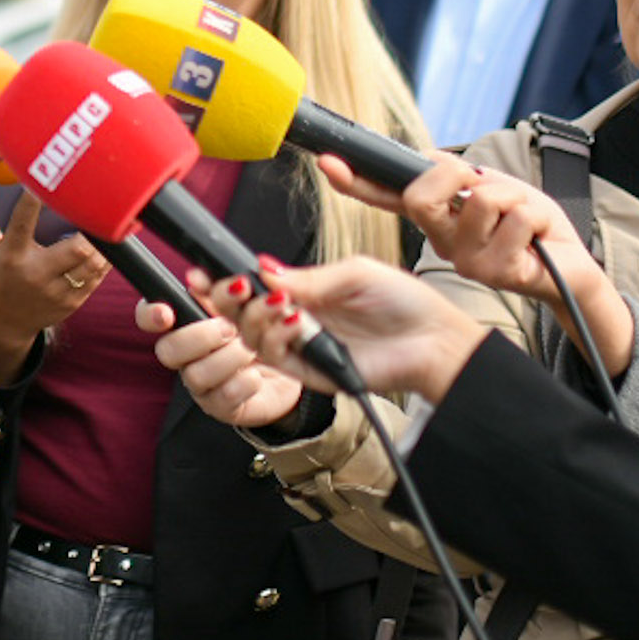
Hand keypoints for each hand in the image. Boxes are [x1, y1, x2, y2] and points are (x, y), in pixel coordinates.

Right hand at [0, 197, 109, 384]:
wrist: (2, 323)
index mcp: (12, 255)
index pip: (24, 220)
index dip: (35, 199)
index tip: (43, 183)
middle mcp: (36, 274)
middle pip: (76, 248)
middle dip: (88, 228)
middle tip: (92, 211)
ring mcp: (56, 292)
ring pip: (93, 264)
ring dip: (101, 246)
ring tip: (100, 230)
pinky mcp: (70, 304)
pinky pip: (95, 279)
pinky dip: (101, 263)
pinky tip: (99, 251)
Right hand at [143, 280, 309, 433]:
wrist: (298, 362)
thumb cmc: (269, 324)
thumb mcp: (254, 298)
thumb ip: (226, 286)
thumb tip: (197, 276)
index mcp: (188, 321)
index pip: (148, 316)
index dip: (150, 314)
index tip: (166, 313)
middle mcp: (188, 354)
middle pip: (167, 350)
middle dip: (201, 336)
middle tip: (231, 326)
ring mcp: (204, 384)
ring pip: (196, 375)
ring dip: (230, 357)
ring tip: (254, 349)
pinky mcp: (224, 407)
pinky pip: (224, 398)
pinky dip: (246, 382)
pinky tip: (259, 374)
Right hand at [238, 256, 491, 402]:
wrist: (432, 339)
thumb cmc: (402, 301)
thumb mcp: (352, 273)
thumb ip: (305, 276)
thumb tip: (262, 269)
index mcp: (303, 292)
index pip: (253, 287)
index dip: (227, 280)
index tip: (206, 270)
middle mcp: (296, 320)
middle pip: (240, 313)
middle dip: (228, 297)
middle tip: (234, 284)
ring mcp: (302, 346)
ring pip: (251, 335)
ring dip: (256, 314)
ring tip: (280, 300)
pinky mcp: (311, 371)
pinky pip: (277, 357)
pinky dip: (278, 336)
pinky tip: (295, 319)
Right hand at [326, 152, 627, 371]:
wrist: (569, 262)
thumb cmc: (529, 225)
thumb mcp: (491, 186)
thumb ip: (458, 176)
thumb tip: (432, 160)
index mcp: (436, 220)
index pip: (388, 197)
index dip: (356, 180)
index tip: (328, 162)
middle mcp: (442, 242)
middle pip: (421, 197)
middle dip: (456, 175)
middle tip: (482, 184)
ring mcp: (465, 261)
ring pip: (479, 202)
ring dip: (511, 198)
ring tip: (520, 217)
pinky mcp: (495, 273)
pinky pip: (514, 218)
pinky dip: (533, 215)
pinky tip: (535, 236)